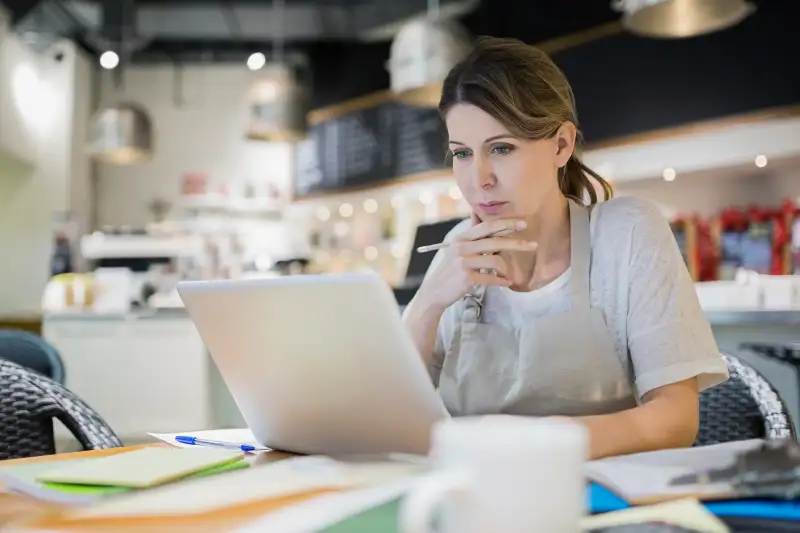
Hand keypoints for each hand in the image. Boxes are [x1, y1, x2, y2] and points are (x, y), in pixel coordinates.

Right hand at [416, 216, 537, 310]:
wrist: (435, 292)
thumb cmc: (451, 271)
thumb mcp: (458, 250)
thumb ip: (472, 237)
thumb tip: (482, 218)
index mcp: (462, 238)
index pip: (487, 226)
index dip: (506, 223)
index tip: (523, 223)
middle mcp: (462, 247)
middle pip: (495, 241)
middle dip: (517, 243)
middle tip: (533, 245)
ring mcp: (463, 262)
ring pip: (495, 260)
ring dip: (506, 269)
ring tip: (508, 275)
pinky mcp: (466, 278)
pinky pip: (491, 278)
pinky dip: (501, 281)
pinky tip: (506, 283)